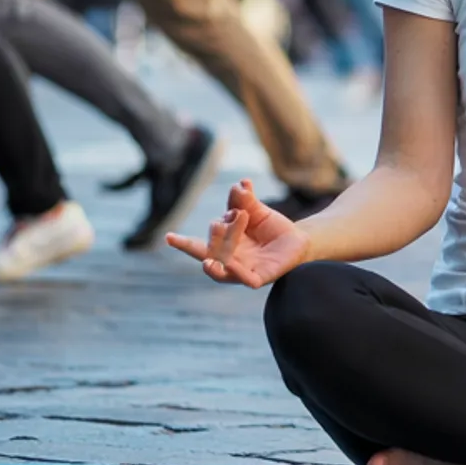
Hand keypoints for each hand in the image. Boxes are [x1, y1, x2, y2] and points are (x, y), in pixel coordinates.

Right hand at [166, 180, 311, 287]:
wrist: (298, 241)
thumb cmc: (271, 228)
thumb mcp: (257, 211)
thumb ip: (245, 200)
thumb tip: (239, 184)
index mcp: (224, 243)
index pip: (200, 242)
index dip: (183, 242)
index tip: (167, 237)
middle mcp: (229, 259)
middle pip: (210, 253)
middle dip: (209, 239)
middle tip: (224, 221)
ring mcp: (243, 270)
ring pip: (224, 271)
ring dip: (215, 266)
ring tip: (208, 262)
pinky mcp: (260, 277)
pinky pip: (248, 280)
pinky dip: (240, 275)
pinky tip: (234, 268)